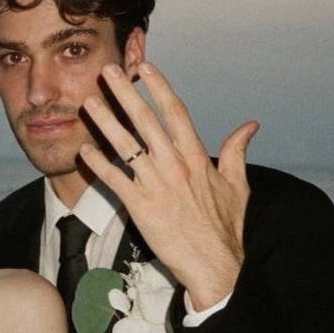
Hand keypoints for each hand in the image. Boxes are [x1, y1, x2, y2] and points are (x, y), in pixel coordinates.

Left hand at [79, 62, 258, 310]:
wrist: (214, 265)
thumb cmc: (225, 228)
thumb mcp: (238, 185)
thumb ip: (237, 151)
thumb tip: (250, 125)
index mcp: (197, 156)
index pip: (175, 112)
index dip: (159, 87)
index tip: (145, 67)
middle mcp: (175, 165)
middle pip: (146, 120)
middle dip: (126, 93)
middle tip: (108, 71)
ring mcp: (156, 185)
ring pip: (126, 146)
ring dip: (105, 122)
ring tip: (89, 102)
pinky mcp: (141, 207)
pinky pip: (115, 180)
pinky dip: (98, 164)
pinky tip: (83, 150)